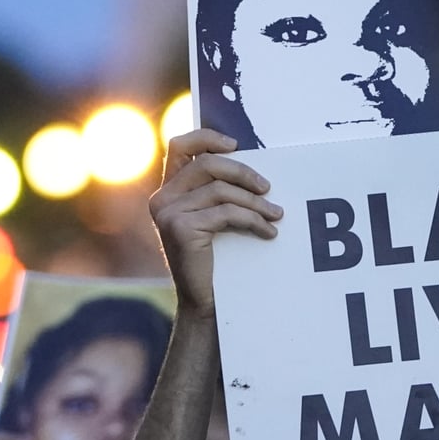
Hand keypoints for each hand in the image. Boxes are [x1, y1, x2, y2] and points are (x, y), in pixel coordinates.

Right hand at [148, 129, 281, 317]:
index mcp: (167, 191)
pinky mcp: (179, 228)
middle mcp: (161, 199)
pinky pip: (225, 213)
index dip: (207, 138)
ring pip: (221, 191)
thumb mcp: (212, 218)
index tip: (235, 145)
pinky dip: (253, 220)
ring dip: (255, 202)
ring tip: (276, 215)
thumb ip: (217, 192)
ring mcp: (167, 213)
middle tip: (268, 188)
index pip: (179, 146)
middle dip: (243, 172)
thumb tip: (251, 168)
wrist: (204, 301)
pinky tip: (267, 231)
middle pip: (206, 164)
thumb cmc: (215, 259)